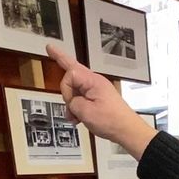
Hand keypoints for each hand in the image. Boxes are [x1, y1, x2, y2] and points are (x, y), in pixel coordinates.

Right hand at [46, 44, 158, 159]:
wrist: (127, 130)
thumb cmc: (112, 120)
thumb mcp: (86, 112)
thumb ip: (73, 102)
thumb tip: (72, 102)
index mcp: (93, 81)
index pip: (70, 74)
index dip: (65, 89)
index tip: (69, 102)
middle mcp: (95, 81)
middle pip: (73, 68)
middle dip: (61, 59)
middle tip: (50, 48)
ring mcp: (97, 89)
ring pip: (75, 88)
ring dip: (71, 103)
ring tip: (75, 117)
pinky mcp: (98, 97)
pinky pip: (82, 97)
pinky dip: (77, 107)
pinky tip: (77, 118)